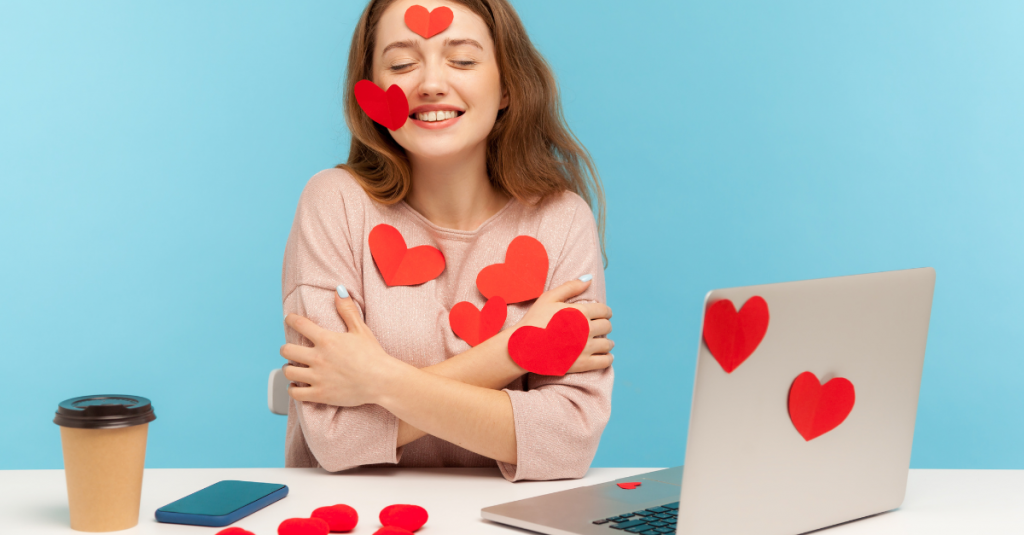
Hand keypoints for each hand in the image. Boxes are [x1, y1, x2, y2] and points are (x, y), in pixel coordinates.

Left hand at [281, 291, 399, 406]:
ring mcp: (318, 377)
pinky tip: (296, 385)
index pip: (299, 324)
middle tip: (290, 349)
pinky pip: (295, 393)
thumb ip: (347, 310)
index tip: (289, 319)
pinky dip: (293, 389)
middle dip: (286, 348)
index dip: (291, 320)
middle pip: (286, 350)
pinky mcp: (320, 394)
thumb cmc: (373, 354)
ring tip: (293, 367)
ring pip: (288, 371)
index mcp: (326, 340)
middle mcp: (318, 358)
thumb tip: (339, 290)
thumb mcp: (360, 329)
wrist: (382, 380)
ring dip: (289, 368)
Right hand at [514, 277, 614, 373]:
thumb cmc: (534, 320)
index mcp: (581, 312)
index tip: (604, 314)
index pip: (604, 310)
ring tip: (604, 343)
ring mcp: (585, 347)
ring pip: (607, 343)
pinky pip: (605, 361)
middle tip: (601, 328)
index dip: (605, 312)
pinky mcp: (583, 364)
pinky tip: (605, 355)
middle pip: (607, 326)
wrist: (523, 347)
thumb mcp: (549, 298)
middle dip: (604, 325)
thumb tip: (589, 278)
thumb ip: (570, 287)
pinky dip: (608, 357)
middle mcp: (586, 329)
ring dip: (607, 342)